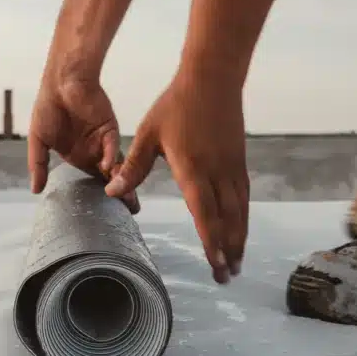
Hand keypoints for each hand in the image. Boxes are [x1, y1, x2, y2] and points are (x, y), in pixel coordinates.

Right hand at [28, 76, 138, 212]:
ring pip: (115, 167)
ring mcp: (103, 141)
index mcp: (78, 156)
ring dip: (122, 182)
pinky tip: (110, 171)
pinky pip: (112, 147)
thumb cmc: (48, 106)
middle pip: (109, 178)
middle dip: (119, 195)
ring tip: (130, 202)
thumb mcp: (38, 140)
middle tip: (129, 214)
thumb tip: (34, 190)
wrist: (62, 81)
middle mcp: (93, 151)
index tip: (108, 217)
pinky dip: (111, 159)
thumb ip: (38, 165)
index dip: (99, 197)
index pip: (91, 181)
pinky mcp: (110, 129)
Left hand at [107, 73, 248, 283]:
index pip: (205, 214)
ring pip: (239, 211)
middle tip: (228, 277)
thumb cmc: (177, 105)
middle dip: (228, 250)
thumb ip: (133, 166)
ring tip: (237, 262)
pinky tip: (240, 229)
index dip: (212, 242)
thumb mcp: (149, 135)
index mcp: (193, 169)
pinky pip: (243, 197)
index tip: (217, 265)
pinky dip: (243, 218)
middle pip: (227, 220)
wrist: (212, 78)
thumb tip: (112, 191)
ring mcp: (232, 168)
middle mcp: (217, 173)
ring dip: (239, 238)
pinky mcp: (238, 161)